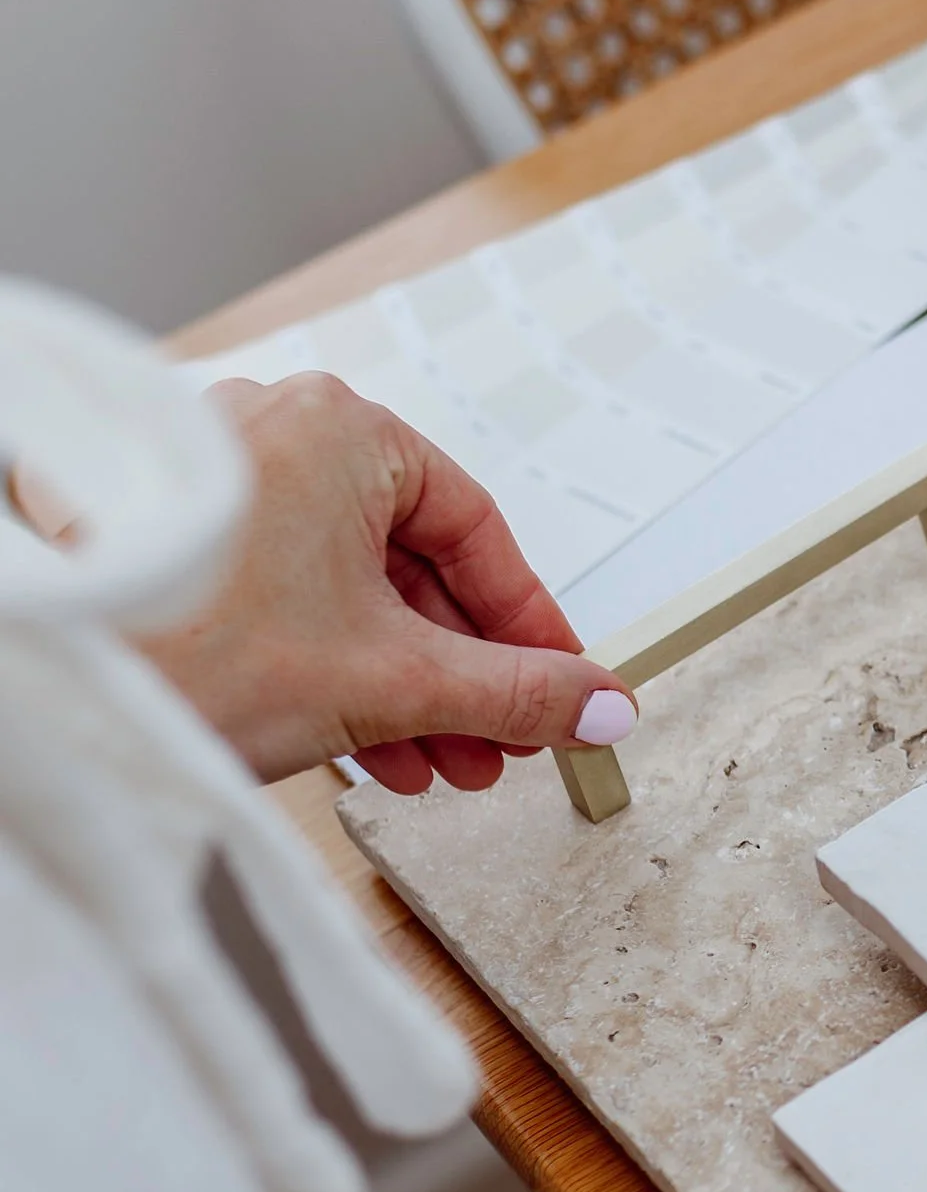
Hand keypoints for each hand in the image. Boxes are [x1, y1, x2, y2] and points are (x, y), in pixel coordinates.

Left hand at [139, 373, 636, 793]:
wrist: (63, 688)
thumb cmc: (194, 650)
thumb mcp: (395, 682)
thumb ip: (515, 692)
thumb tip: (598, 703)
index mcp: (342, 428)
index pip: (475, 529)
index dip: (529, 624)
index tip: (562, 684)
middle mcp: (279, 434)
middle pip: (411, 563)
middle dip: (462, 673)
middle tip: (503, 741)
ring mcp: (224, 483)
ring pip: (349, 586)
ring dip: (405, 684)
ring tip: (438, 763)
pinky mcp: (182, 538)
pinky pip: (288, 593)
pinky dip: (335, 664)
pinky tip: (366, 745)